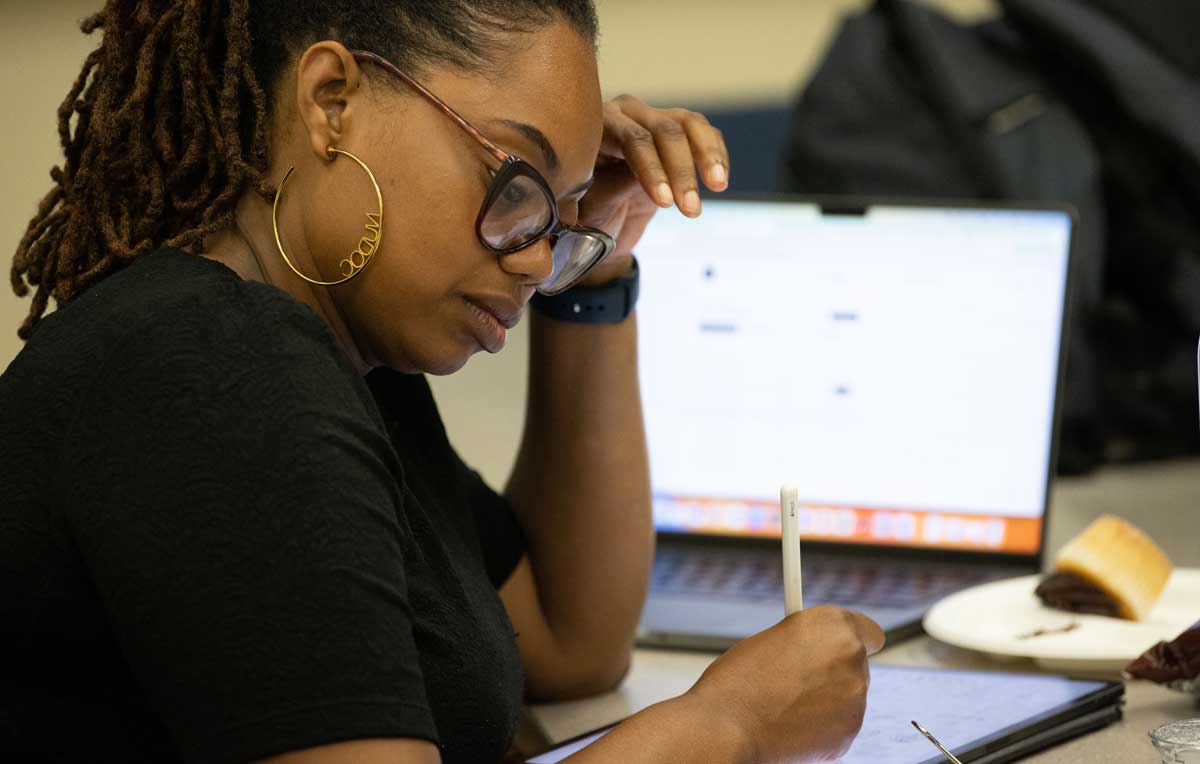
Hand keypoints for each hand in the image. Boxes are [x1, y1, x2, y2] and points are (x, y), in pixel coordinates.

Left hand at [574, 94, 729, 285]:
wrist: (603, 220)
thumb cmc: (590, 212)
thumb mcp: (592, 206)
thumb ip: (611, 188)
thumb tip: (634, 178)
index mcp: (598, 126)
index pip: (631, 140)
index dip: (652, 170)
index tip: (665, 202)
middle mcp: (627, 114)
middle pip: (664, 132)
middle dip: (681, 172)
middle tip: (690, 209)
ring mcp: (654, 119)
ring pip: (690, 126)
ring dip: (707, 156)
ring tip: (718, 186)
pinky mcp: (678, 132)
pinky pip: (704, 135)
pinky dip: (716, 155)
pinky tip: (720, 180)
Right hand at [685, 606, 885, 762]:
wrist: (727, 725)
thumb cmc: (738, 680)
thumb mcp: (772, 639)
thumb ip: (805, 642)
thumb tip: (816, 654)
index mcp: (832, 624)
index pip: (868, 631)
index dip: (853, 641)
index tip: (841, 650)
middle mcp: (851, 656)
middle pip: (856, 665)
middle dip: (834, 673)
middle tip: (801, 681)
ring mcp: (855, 697)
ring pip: (848, 697)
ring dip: (827, 700)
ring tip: (786, 704)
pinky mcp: (849, 732)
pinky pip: (840, 725)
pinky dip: (822, 726)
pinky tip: (791, 724)